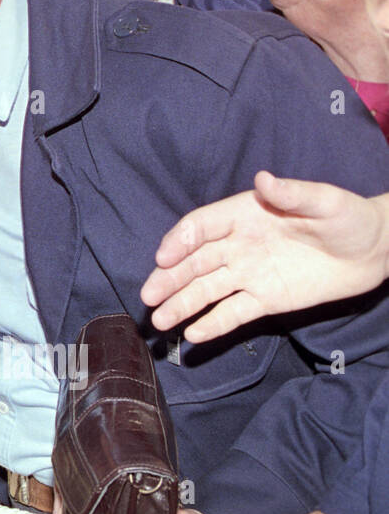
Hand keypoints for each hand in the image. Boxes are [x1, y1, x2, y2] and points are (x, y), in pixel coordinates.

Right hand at [142, 171, 388, 343]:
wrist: (375, 251)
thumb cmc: (349, 217)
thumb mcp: (325, 201)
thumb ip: (293, 193)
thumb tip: (263, 179)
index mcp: (245, 215)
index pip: (201, 227)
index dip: (180, 241)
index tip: (163, 257)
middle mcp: (238, 245)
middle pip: (195, 263)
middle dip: (169, 279)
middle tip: (148, 296)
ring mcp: (249, 274)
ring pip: (207, 290)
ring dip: (181, 304)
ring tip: (159, 321)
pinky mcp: (265, 300)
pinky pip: (234, 312)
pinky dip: (213, 323)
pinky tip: (193, 335)